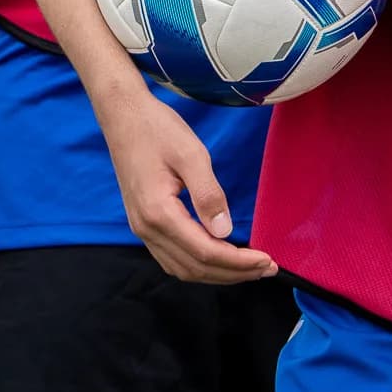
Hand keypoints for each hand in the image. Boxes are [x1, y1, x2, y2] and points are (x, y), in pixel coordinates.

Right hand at [93, 87, 276, 285]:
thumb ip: (208, 195)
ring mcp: (142, 229)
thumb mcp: (192, 155)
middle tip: (267, 268)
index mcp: (159, 213)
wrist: (124, 118)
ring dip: (217, 273)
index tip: (267, 261)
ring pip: (182, 268)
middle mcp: (147, 228)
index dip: (238, 262)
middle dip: (233, 273)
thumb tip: (225, 232)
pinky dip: (199, 264)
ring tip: (248, 268)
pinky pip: (172, 257)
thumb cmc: (158, 130)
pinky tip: (219, 258)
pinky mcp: (144, 224)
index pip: (204, 251)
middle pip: (195, 267)